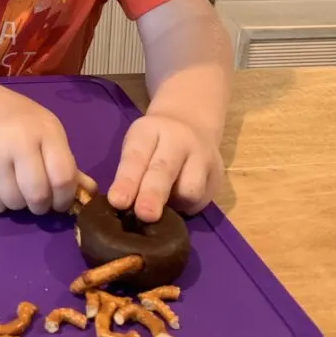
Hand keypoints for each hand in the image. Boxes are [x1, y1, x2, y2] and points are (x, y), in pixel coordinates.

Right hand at [0, 86, 95, 214]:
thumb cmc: (19, 122)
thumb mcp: (48, 132)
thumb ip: (67, 163)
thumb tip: (90, 193)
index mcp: (44, 131)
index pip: (63, 177)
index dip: (65, 197)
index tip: (61, 201)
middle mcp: (17, 142)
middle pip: (38, 195)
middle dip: (42, 206)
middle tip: (39, 200)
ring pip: (15, 203)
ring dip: (21, 204)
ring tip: (17, 187)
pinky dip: (1, 203)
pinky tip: (0, 185)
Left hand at [107, 113, 222, 222]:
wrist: (191, 122)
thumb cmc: (153, 142)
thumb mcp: (137, 144)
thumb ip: (130, 172)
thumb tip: (122, 207)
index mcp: (150, 130)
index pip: (136, 156)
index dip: (127, 180)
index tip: (117, 201)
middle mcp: (179, 140)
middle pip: (166, 169)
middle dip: (154, 194)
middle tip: (144, 215)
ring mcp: (203, 156)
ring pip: (190, 189)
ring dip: (174, 204)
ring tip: (163, 205)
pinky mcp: (218, 175)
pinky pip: (201, 201)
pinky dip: (186, 207)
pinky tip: (179, 201)